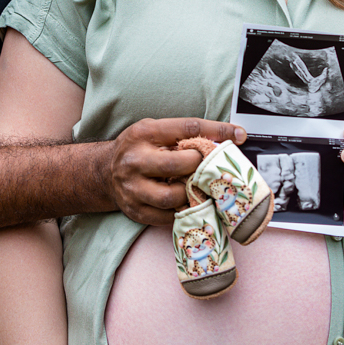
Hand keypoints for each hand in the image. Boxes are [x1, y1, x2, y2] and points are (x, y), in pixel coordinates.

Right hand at [111, 118, 246, 225]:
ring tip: (193, 185)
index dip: (216, 131)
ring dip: (190, 192)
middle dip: (198, 166)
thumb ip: (184, 133)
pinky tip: (184, 200)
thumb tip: (226, 137)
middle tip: (203, 166)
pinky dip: (181, 209)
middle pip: (178, 165)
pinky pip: (167, 216)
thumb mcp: (155, 131)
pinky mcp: (135, 211)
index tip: (239, 135)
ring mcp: (133, 188)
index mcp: (144, 133)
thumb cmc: (138, 148)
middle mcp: (135, 160)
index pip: (187, 128)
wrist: (104, 172)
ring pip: (172, 196)